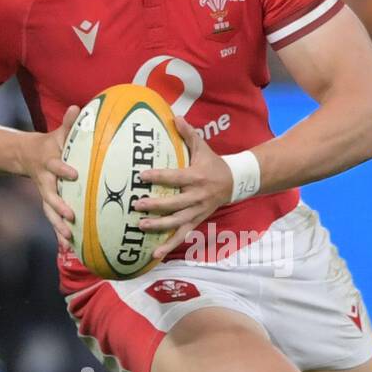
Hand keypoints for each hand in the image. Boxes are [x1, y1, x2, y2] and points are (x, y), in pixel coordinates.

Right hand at [23, 104, 78, 250]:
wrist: (26, 156)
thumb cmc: (51, 144)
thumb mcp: (58, 133)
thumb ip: (69, 123)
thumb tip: (78, 106)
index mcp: (49, 163)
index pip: (55, 166)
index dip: (63, 169)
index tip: (74, 174)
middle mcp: (45, 181)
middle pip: (50, 196)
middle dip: (59, 207)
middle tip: (70, 217)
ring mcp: (45, 194)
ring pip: (49, 212)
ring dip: (58, 226)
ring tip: (68, 239)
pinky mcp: (48, 204)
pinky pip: (53, 220)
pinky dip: (59, 234)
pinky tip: (69, 248)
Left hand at [133, 115, 234, 261]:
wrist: (235, 182)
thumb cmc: (213, 163)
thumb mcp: (203, 146)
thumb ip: (188, 133)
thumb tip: (174, 116)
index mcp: (197, 177)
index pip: (175, 177)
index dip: (159, 177)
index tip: (141, 176)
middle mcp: (197, 196)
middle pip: (175, 203)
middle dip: (155, 205)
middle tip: (136, 205)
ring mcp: (197, 211)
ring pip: (177, 222)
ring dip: (159, 226)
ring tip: (141, 226)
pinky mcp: (196, 221)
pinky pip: (182, 235)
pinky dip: (169, 246)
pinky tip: (154, 255)